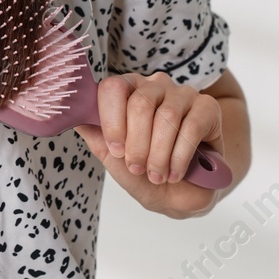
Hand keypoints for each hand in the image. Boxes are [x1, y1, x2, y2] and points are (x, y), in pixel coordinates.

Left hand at [75, 72, 224, 218]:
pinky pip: (192, 127)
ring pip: (166, 116)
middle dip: (137, 144)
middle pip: (140, 103)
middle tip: (138, 169)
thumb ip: (95, 134)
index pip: (113, 87)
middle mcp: (154, 85)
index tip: (116, 151)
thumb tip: (70, 115)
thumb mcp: (114, 157)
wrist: (182, 193)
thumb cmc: (145, 172)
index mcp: (128, 91)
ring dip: (159, 153)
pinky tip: (176, 172)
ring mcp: (183, 93)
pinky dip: (181, 155)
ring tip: (157, 175)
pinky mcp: (208, 108)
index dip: (112, 120)